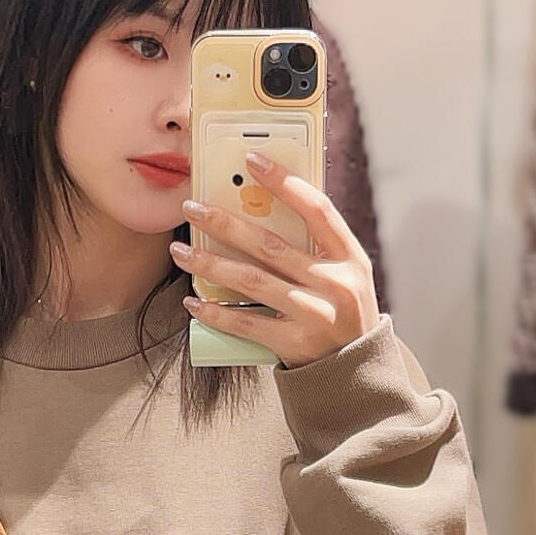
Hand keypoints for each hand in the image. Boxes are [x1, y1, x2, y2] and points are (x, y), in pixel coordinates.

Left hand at [172, 150, 380, 367]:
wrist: (355, 373)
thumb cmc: (343, 314)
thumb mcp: (345, 276)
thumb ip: (316, 247)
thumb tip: (263, 207)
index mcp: (350, 258)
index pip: (317, 209)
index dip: (285, 182)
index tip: (252, 160)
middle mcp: (335, 284)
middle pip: (271, 245)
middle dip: (226, 223)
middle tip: (192, 207)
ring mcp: (315, 315)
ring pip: (252, 281)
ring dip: (210, 264)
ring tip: (180, 251)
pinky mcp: (294, 344)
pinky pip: (246, 323)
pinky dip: (216, 313)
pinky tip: (192, 301)